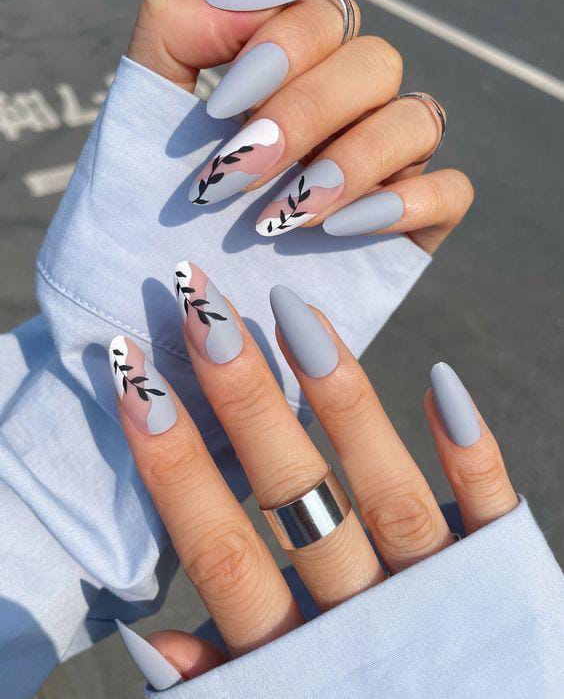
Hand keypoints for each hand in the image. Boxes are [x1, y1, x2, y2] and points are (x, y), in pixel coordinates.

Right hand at [111, 266, 516, 688]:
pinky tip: (440, 381)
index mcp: (300, 660)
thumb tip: (150, 644)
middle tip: (205, 313)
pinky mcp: (505, 575)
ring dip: (341, 402)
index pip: (220, 554)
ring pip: (388, 494)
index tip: (136, 380)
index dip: (175, 470)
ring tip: (298, 315)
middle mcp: (370, 623)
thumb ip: (222, 682)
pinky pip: (492, 512)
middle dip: (245, 404)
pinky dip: (467, 451)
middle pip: (298, 500)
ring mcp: (445, 593)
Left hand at [128, 0, 472, 251]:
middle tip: (239, 176)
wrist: (182, 294)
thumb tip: (238, 5)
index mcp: (297, 71)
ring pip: (418, 119)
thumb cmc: (161, 206)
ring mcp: (388, 164)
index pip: (322, 16)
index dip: (281, 50)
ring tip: (284, 215)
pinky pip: (451, 190)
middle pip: (373, 62)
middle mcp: (351, 108)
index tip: (217, 113)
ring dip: (353, 161)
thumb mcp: (149, 116)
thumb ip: (177, 35)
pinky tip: (340, 229)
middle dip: (305, 115)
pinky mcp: (413, 223)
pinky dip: (407, 202)